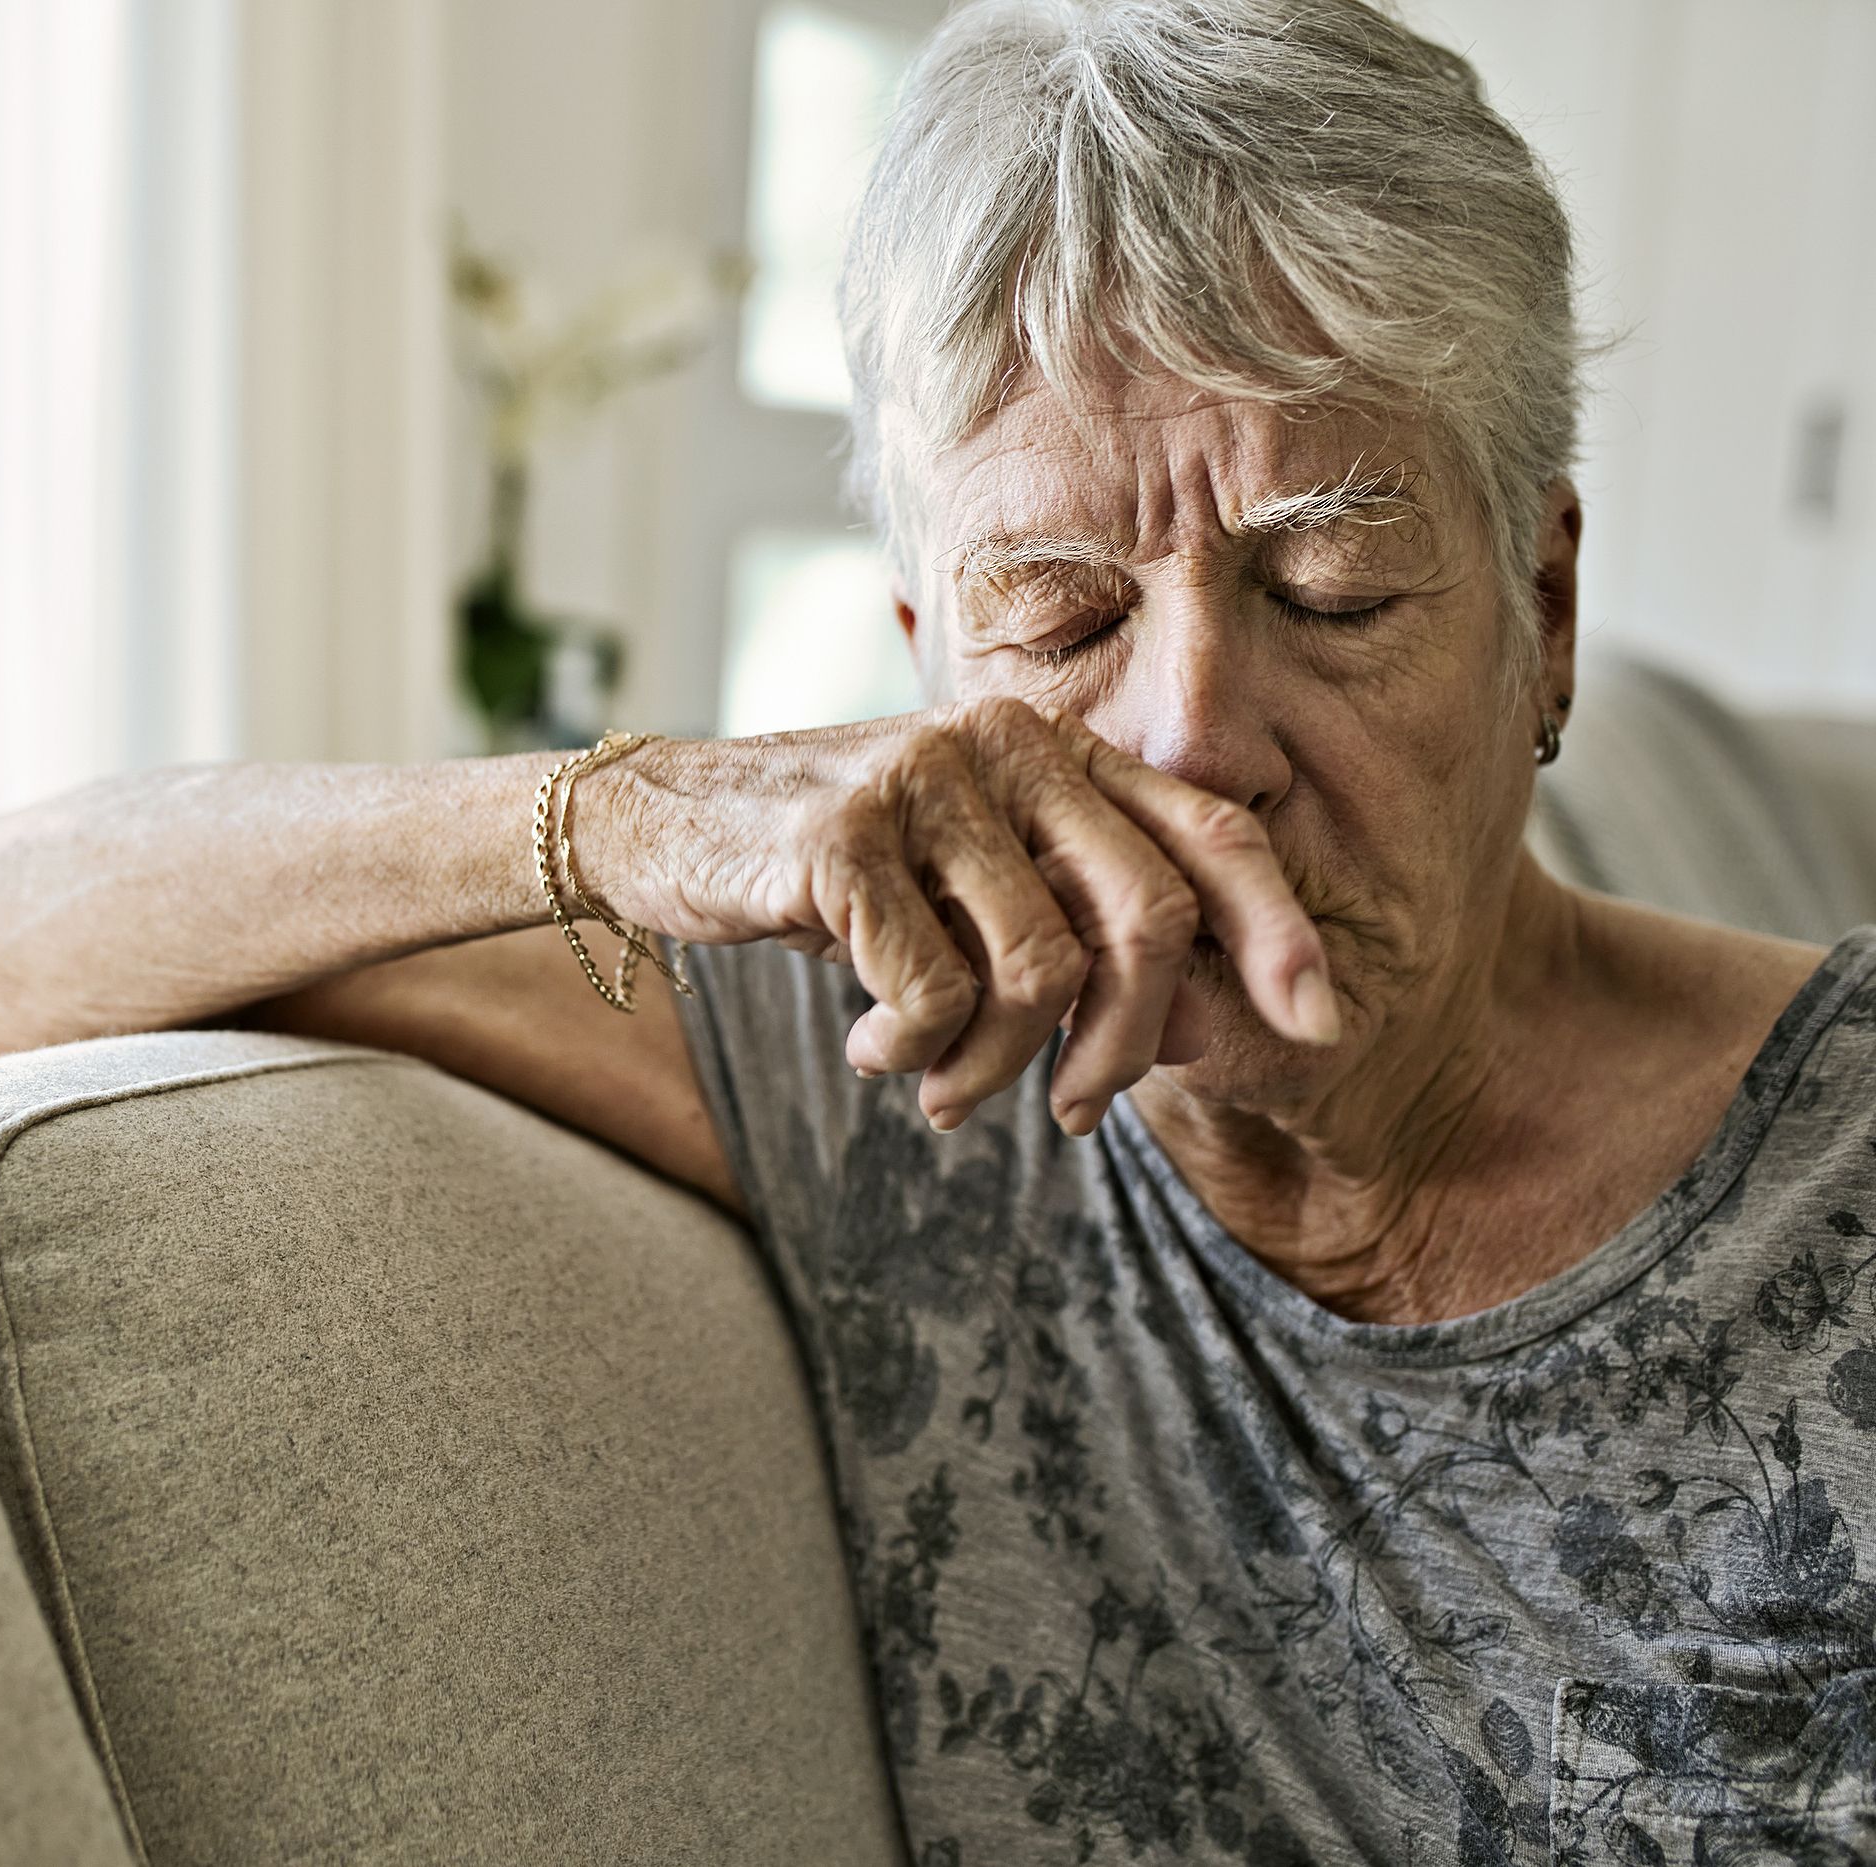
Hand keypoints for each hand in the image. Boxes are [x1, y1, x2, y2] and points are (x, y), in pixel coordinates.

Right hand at [565, 698, 1338, 1134]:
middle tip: (1079, 1114)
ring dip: (993, 1069)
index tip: (1320, 1027)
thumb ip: (1075, 925)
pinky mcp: (842, 838)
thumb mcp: (967, 883)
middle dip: (1124, 1047)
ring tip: (940, 1086)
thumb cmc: (836, 872)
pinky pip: (931, 994)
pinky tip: (867, 1045)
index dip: (1279, 932)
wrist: (660, 824)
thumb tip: (1204, 1025)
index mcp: (1052, 748)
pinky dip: (910, 1053)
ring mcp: (922, 781)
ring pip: (1036, 974)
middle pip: (1141, 918)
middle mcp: (1003, 743)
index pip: (1209, 831)